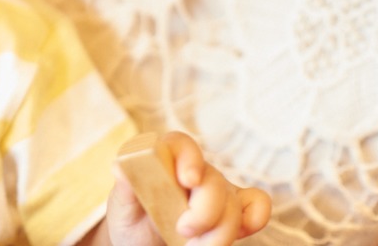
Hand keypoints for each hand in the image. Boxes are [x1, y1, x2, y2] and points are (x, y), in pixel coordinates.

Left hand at [106, 131, 270, 245]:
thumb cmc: (132, 225)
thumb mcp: (122, 209)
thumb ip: (126, 188)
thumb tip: (120, 167)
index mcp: (164, 162)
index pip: (182, 144)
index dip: (189, 158)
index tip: (187, 180)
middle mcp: (194, 172)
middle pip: (214, 181)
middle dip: (204, 212)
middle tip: (183, 232)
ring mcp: (217, 192)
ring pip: (234, 203)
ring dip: (220, 232)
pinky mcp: (234, 214)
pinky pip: (257, 205)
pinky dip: (256, 217)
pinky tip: (244, 230)